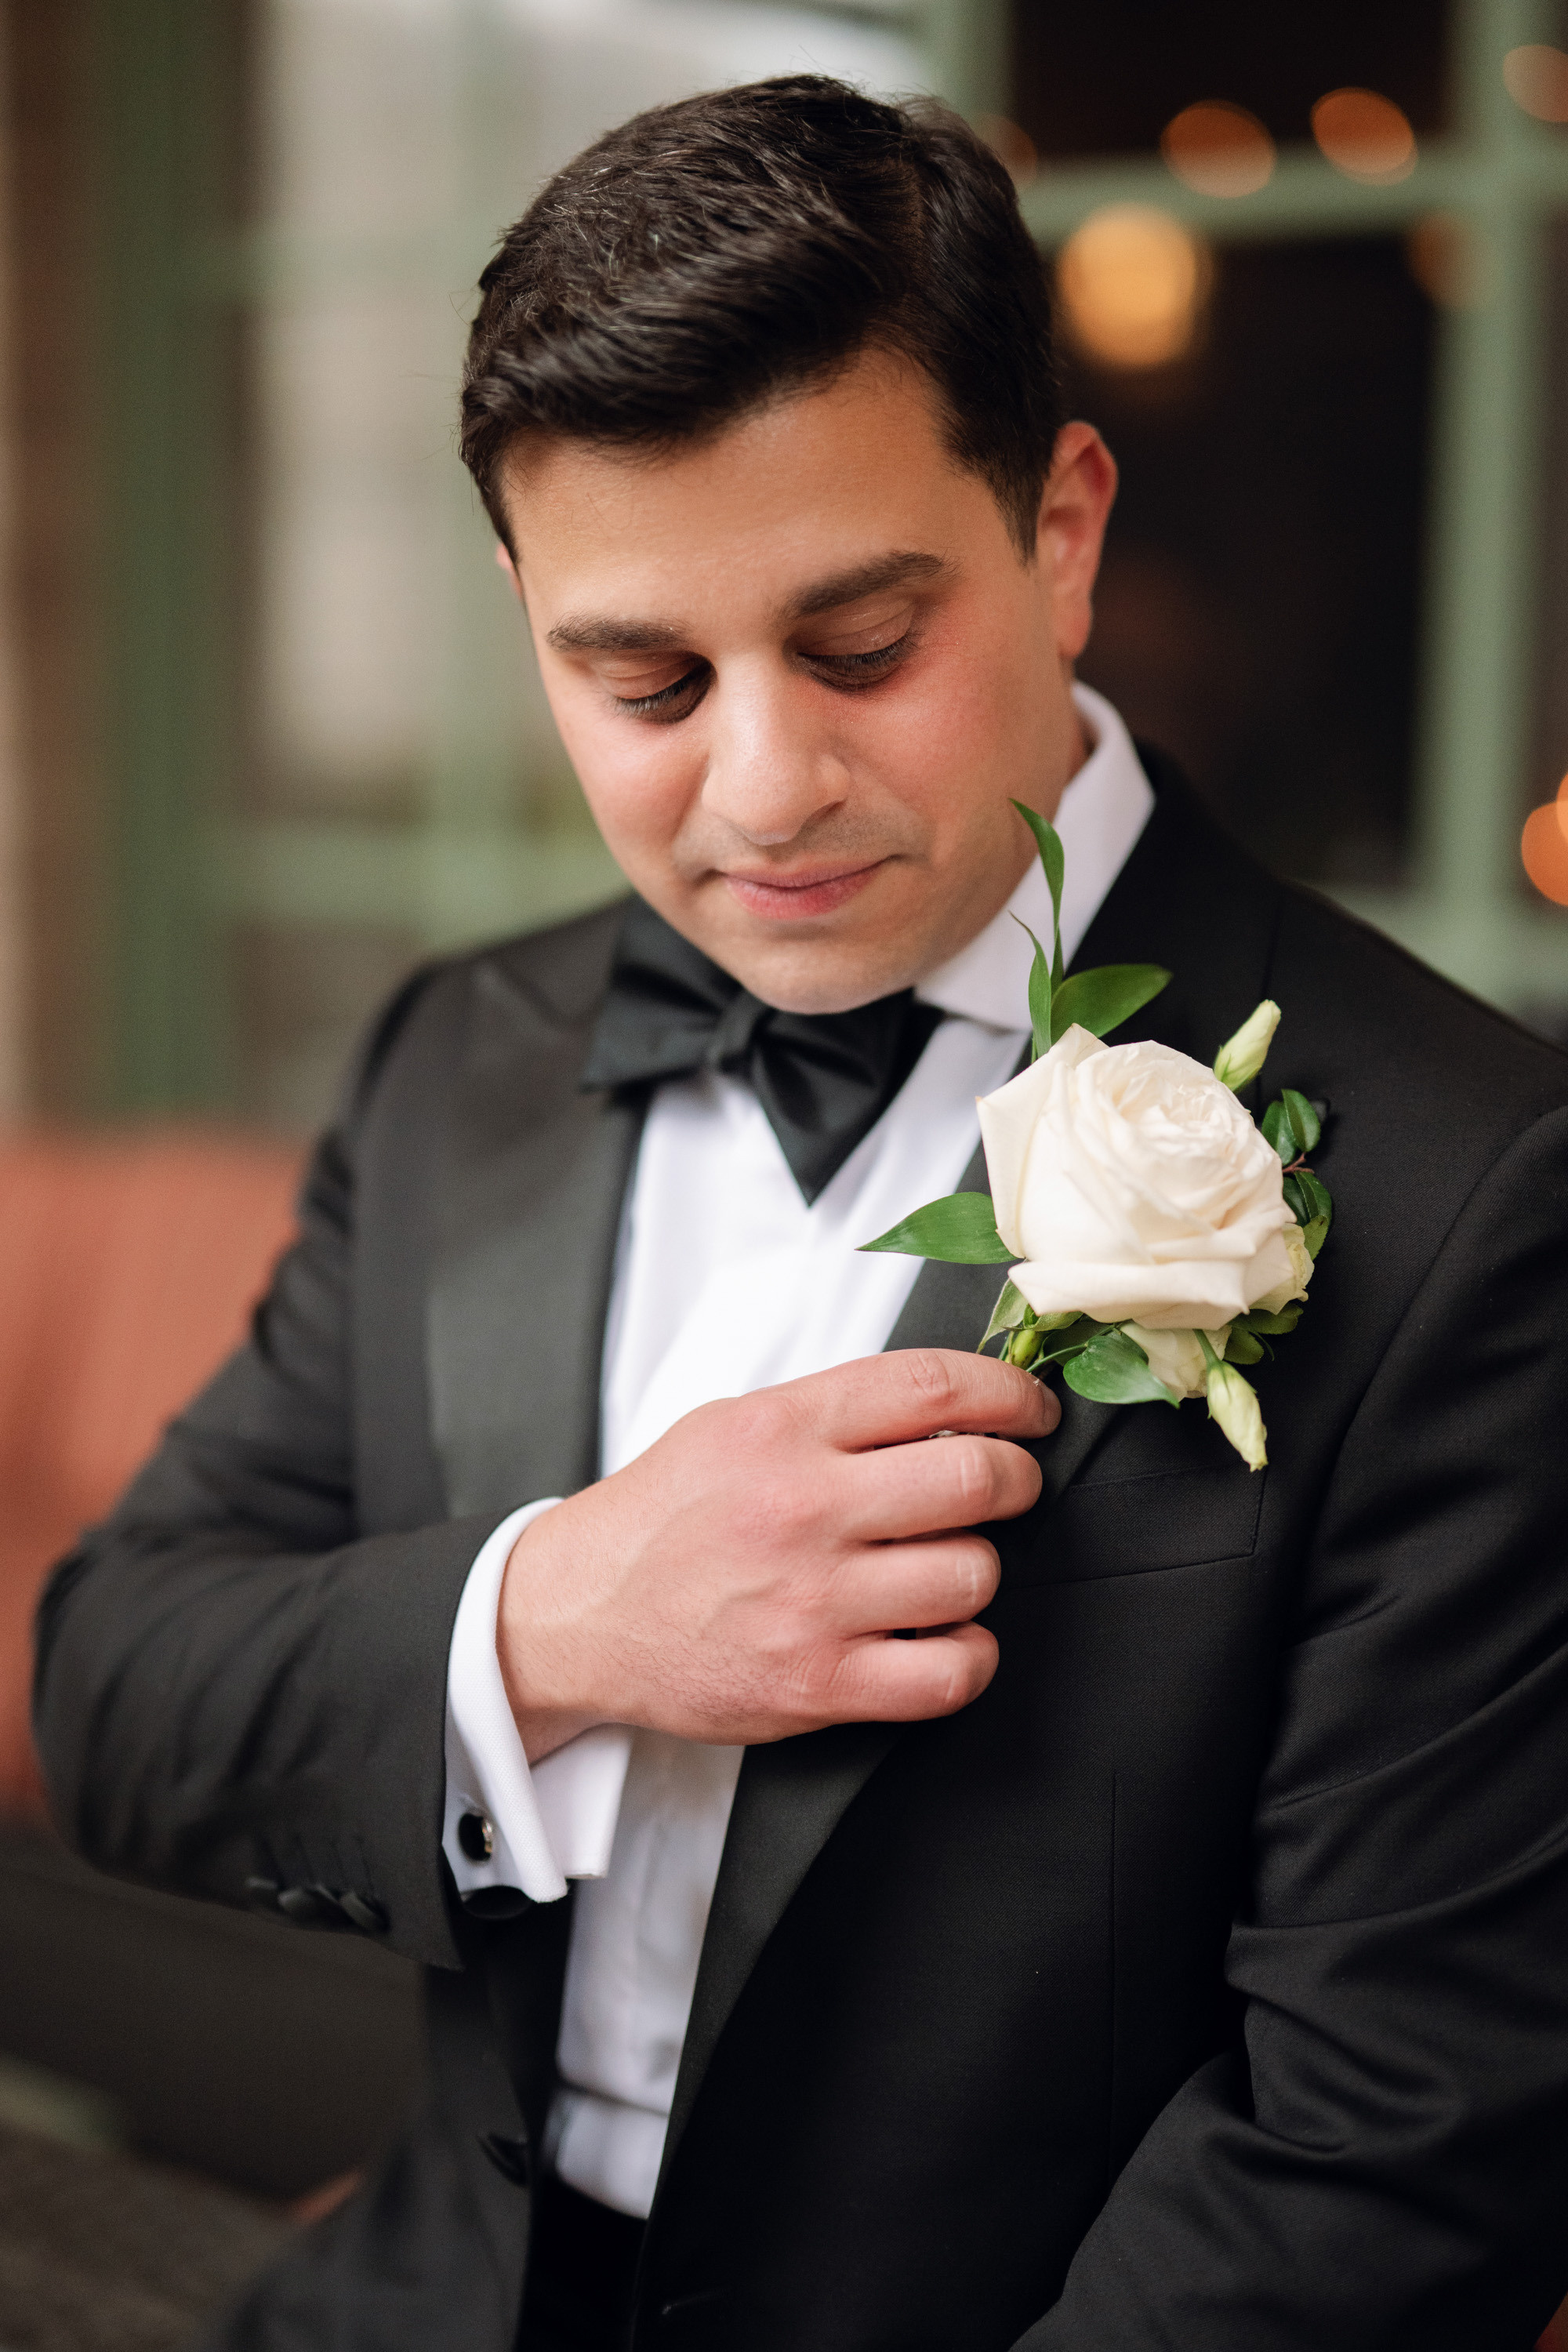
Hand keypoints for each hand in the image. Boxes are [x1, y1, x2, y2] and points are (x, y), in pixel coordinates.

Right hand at [497, 1349, 1056, 1758]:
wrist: (581, 1616)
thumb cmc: (666, 1518)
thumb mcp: (734, 1424)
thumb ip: (836, 1412)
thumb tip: (954, 1406)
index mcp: (783, 1428)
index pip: (936, 1386)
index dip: (1011, 1393)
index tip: (1032, 1411)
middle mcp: (802, 1508)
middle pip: (974, 1478)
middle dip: (1014, 1479)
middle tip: (1007, 1485)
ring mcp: (813, 1601)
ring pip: (973, 1574)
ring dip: (979, 1568)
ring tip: (943, 1566)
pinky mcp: (818, 1684)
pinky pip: (950, 1672)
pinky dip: (969, 1654)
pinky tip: (942, 1637)